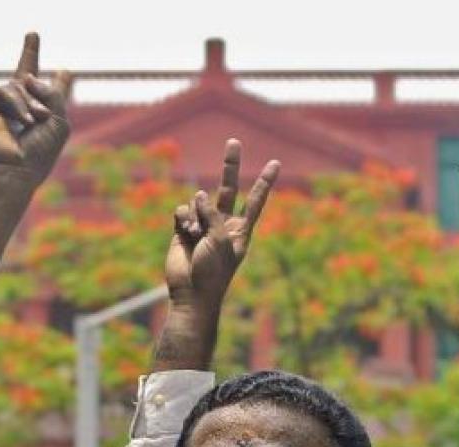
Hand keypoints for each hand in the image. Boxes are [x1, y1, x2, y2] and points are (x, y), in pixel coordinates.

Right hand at [0, 33, 70, 184]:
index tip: (56, 63)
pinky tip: (25, 122)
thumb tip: (31, 75)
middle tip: (33, 33)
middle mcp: (21, 108)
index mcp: (40, 115)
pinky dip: (19, 106)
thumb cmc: (39, 154)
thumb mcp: (58, 121)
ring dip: (32, 103)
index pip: (43, 90)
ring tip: (36, 121)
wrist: (14, 170)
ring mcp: (3, 107)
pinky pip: (7, 91)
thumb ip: (54, 94)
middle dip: (29, 53)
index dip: (50, 77)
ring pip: (21, 85)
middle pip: (24, 74)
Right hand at [165, 139, 279, 311]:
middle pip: (227, 187)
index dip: (264, 181)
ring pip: (198, 202)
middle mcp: (222, 224)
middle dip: (230, 165)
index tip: (275, 163)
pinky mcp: (182, 229)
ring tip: (197, 238)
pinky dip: (183, 220)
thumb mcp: (221, 240)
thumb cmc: (213, 272)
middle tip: (234, 141)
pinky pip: (182, 211)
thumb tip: (198, 196)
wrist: (191, 293)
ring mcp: (202, 225)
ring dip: (196, 216)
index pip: (255, 200)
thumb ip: (212, 214)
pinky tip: (185, 235)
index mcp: (240, 229)